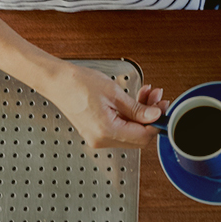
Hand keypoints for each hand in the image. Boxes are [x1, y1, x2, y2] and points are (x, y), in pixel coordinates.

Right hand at [46, 63, 167, 148]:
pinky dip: (130, 116)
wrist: (57, 81)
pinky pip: (120, 128)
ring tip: (147, 95)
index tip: (163, 109)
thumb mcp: (114, 93)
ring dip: (141, 114)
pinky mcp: (96, 132)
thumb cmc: (78, 83)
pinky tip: (134, 101)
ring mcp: (98, 137)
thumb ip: (137, 108)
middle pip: (137, 136)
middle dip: (151, 117)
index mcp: (106, 131)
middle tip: (158, 99)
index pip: (142, 137)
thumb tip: (154, 116)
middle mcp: (101, 140)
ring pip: (130, 131)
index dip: (157, 124)